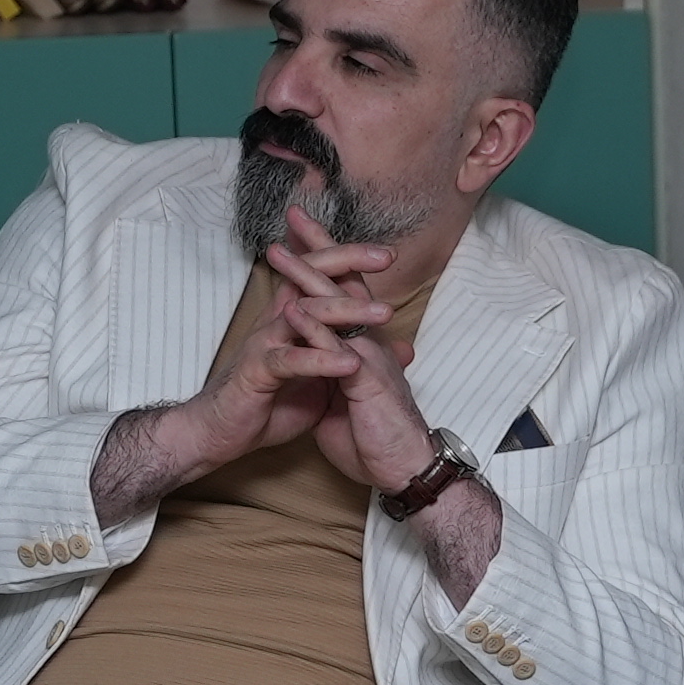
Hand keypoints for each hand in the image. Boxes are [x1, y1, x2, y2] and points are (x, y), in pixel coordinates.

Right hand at [92, 213, 397, 516]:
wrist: (222, 433)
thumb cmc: (270, 401)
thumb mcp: (326, 376)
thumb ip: (357, 354)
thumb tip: (403, 349)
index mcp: (292, 317)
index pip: (320, 275)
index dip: (348, 259)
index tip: (386, 252)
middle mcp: (277, 321)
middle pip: (311, 276)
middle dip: (347, 262)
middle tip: (385, 256)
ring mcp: (265, 342)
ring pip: (306, 314)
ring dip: (346, 312)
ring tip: (383, 314)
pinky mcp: (257, 371)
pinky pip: (292, 361)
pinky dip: (322, 360)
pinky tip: (350, 362)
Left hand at [267, 208, 443, 496]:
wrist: (404, 470)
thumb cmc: (376, 440)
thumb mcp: (347, 402)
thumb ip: (334, 378)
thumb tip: (323, 370)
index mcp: (362, 345)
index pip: (342, 293)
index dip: (323, 262)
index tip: (300, 235)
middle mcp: (370, 342)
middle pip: (344, 283)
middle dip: (319, 248)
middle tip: (295, 215)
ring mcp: (370, 357)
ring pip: (338, 307)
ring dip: (307, 277)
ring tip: (279, 252)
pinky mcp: (367, 380)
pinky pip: (336, 348)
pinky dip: (315, 327)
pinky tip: (293, 309)